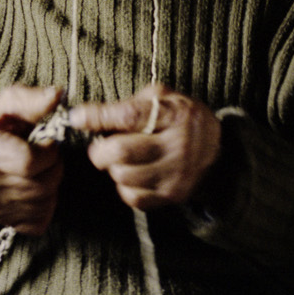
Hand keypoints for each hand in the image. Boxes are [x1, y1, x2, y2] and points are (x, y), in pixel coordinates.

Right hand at [0, 84, 64, 234]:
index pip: (30, 161)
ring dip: (51, 184)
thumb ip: (32, 99)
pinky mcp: (6, 223)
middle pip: (43, 183)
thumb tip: (58, 95)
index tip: (46, 143)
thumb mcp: (9, 105)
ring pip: (45, 201)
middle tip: (44, 156)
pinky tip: (35, 188)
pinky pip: (41, 219)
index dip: (48, 152)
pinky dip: (46, 205)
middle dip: (53, 166)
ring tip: (39, 170)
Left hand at [69, 84, 220, 211]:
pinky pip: (132, 196)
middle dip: (100, 150)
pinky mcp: (172, 195)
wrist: (216, 150)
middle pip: (121, 152)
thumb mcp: (162, 97)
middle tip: (102, 146)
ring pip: (122, 176)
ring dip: (113, 168)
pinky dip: (125, 186)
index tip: (77, 117)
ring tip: (121, 159)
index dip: (98, 117)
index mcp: (174, 114)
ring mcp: (176, 174)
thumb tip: (87, 116)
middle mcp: (178, 145)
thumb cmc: (180, 118)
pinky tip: (134, 174)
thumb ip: (130, 103)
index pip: (129, 117)